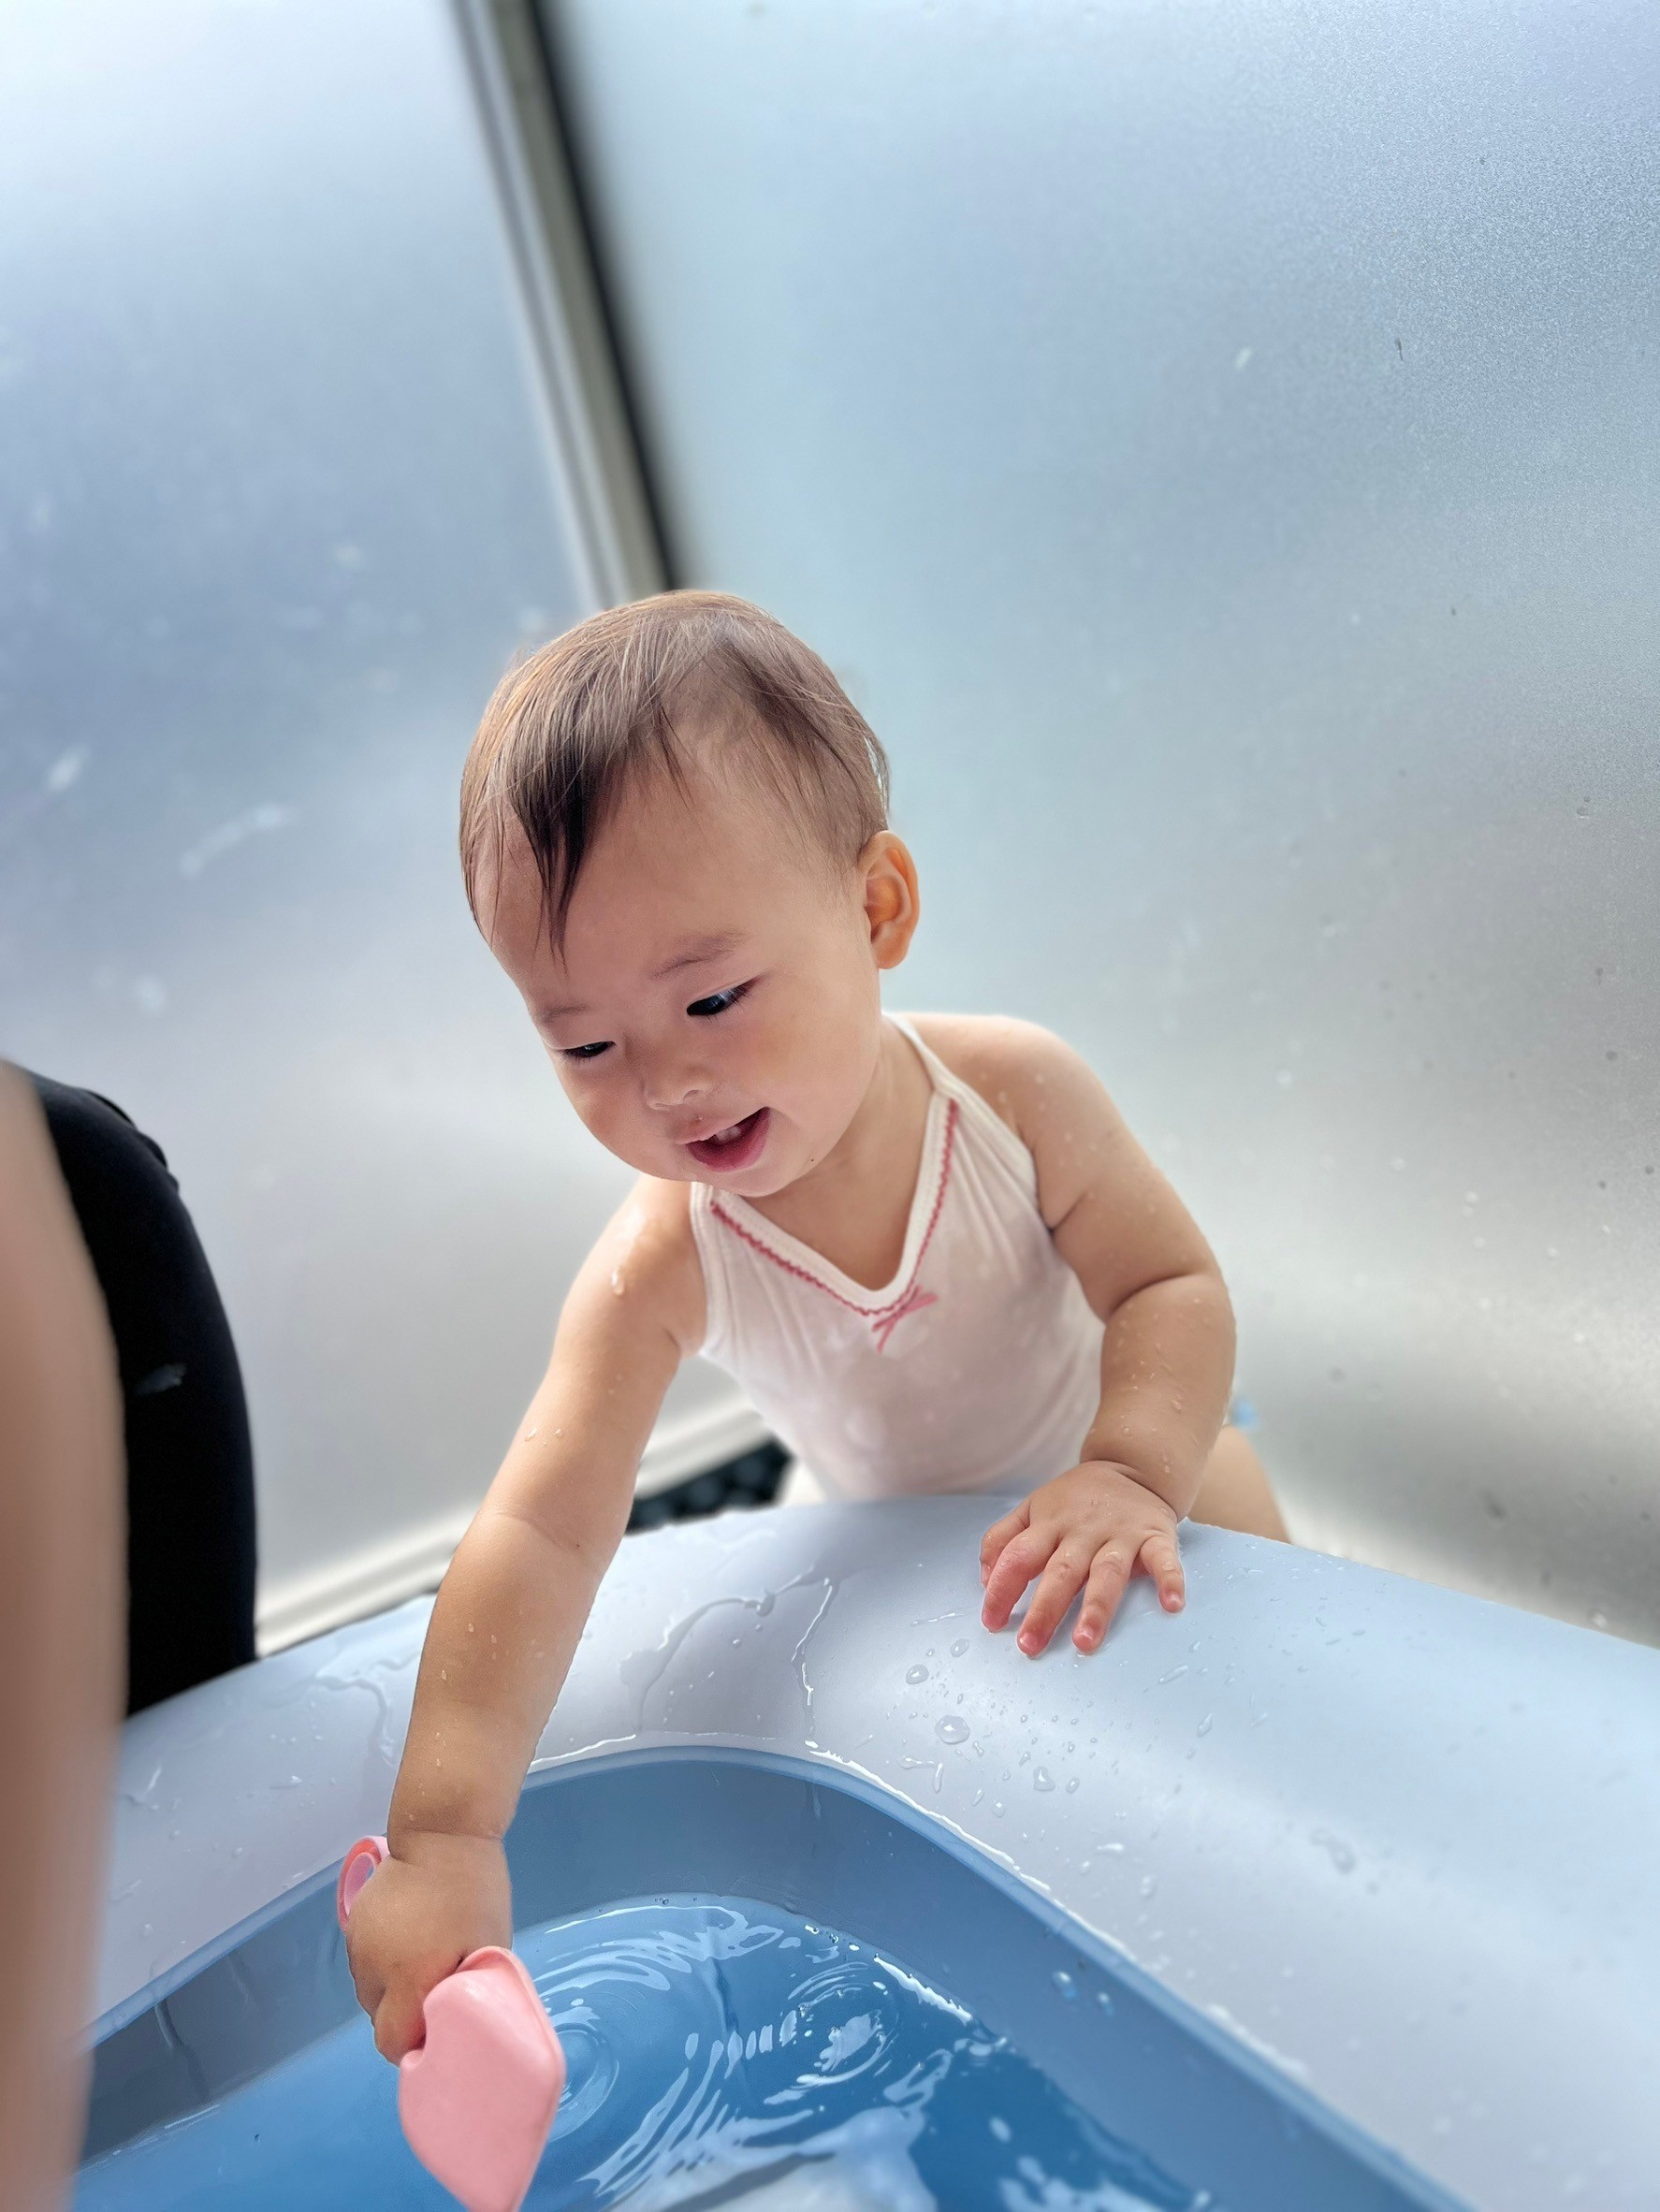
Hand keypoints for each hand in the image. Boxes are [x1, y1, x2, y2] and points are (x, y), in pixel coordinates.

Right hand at [344, 1829, 510, 2061]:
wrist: (442, 1833)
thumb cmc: (475, 1893)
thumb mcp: (490, 1947)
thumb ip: (471, 1993)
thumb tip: (461, 2025)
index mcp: (409, 1979)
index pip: (392, 2043)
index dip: (414, 2047)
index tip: (436, 2033)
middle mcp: (375, 1969)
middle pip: (378, 2020)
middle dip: (403, 2019)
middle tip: (433, 1997)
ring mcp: (359, 1945)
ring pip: (369, 1993)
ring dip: (391, 1991)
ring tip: (421, 1963)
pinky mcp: (352, 1924)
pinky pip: (364, 1963)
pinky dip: (382, 1965)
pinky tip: (406, 1942)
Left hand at [980, 1462, 1183, 1655]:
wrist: (1132, 1465)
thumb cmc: (1076, 1499)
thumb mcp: (1033, 1507)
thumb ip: (1003, 1538)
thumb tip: (985, 1579)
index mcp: (1049, 1523)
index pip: (1018, 1556)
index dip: (1001, 1589)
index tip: (991, 1622)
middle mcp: (1083, 1530)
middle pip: (1060, 1572)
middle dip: (1045, 1610)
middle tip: (1030, 1645)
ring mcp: (1121, 1534)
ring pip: (1107, 1573)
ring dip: (1096, 1608)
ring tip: (1085, 1641)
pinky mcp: (1155, 1536)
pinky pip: (1163, 1559)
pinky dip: (1169, 1580)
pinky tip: (1171, 1605)